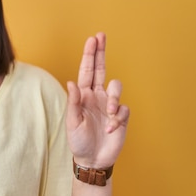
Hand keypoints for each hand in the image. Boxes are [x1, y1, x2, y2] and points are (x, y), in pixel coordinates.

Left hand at [66, 32, 129, 168]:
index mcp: (84, 95)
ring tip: (109, 114)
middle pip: (101, 69)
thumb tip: (72, 82)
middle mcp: (97, 96)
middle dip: (101, 52)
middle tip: (101, 36)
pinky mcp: (121, 117)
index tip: (92, 39)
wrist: (93, 160)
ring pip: (117, 87)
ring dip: (114, 98)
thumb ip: (74, 102)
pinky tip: (110, 128)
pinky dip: (117, 118)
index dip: (90, 55)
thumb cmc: (78, 141)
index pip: (87, 71)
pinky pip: (123, 109)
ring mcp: (110, 105)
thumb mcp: (72, 122)